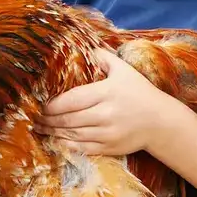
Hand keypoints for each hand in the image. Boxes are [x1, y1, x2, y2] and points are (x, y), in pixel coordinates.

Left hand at [35, 49, 175, 155]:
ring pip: (72, 135)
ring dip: (53, 132)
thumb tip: (87, 47)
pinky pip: (82, 148)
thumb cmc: (141, 93)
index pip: (71, 100)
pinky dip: (66, 145)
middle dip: (48, 119)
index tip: (40, 104)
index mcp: (106, 93)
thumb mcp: (125, 70)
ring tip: (40, 128)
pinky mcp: (109, 148)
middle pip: (68, 119)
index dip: (52, 105)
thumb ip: (104, 58)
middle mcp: (105, 114)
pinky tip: (55, 141)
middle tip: (34, 117)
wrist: (162, 122)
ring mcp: (107, 133)